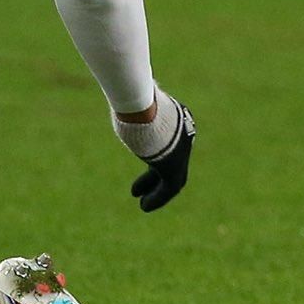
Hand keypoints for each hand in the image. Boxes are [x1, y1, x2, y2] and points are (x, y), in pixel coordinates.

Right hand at [113, 89, 194, 212]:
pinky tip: (144, 206)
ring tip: (143, 204)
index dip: (156, 154)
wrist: (142, 108)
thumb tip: (119, 96)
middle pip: (170, 160)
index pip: (170, 141)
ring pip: (172, 177)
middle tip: (137, 188)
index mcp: (178, 119)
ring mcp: (180, 152)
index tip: (145, 164)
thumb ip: (131, 105)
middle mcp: (183, 137)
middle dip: (154, 176)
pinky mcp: (174, 167)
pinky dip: (157, 198)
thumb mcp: (133, 103)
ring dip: (156, 191)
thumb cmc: (133, 102)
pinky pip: (169, 188)